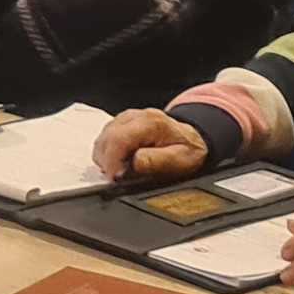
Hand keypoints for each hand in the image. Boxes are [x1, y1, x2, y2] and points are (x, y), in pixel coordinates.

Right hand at [91, 107, 207, 182]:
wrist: (191, 138)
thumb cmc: (186, 149)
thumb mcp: (180, 160)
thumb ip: (157, 161)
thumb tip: (134, 163)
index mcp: (151, 123)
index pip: (118, 139)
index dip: (112, 161)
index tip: (115, 178)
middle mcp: (135, 116)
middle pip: (106, 138)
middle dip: (108, 162)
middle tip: (120, 177)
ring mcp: (126, 118)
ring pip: (102, 139)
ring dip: (106, 158)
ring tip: (123, 168)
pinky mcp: (120, 123)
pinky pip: (104, 138)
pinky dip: (108, 153)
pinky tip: (122, 160)